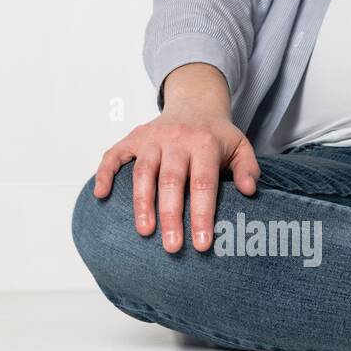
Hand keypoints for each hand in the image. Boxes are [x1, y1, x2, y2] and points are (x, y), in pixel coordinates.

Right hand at [94, 63, 259, 252]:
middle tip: (171, 247)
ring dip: (141, 203)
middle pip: (170, 181)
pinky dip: (104, 174)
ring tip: (144, 232)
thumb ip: (248, 168)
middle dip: (171, 216)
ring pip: (142, 172)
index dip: (201, 215)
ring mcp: (151, 138)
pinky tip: (101, 196)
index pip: (203, 183)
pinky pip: (113, 155)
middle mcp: (175, 139)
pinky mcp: (133, 138)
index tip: (201, 244)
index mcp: (204, 143)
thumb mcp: (241, 146)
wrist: (195, 102)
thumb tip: (248, 191)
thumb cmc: (217, 135)